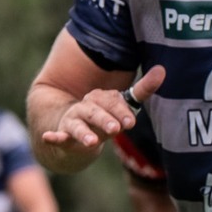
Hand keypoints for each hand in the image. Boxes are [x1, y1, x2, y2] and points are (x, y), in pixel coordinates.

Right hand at [39, 66, 164, 156]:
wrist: (72, 132)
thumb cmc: (103, 118)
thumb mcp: (122, 106)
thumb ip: (142, 90)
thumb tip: (162, 70)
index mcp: (101, 99)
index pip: (111, 102)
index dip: (121, 112)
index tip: (131, 123)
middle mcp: (86, 108)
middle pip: (95, 112)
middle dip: (105, 120)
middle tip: (116, 129)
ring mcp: (73, 121)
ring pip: (78, 125)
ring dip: (83, 132)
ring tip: (91, 142)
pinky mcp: (63, 136)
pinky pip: (57, 136)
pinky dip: (52, 136)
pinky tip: (49, 137)